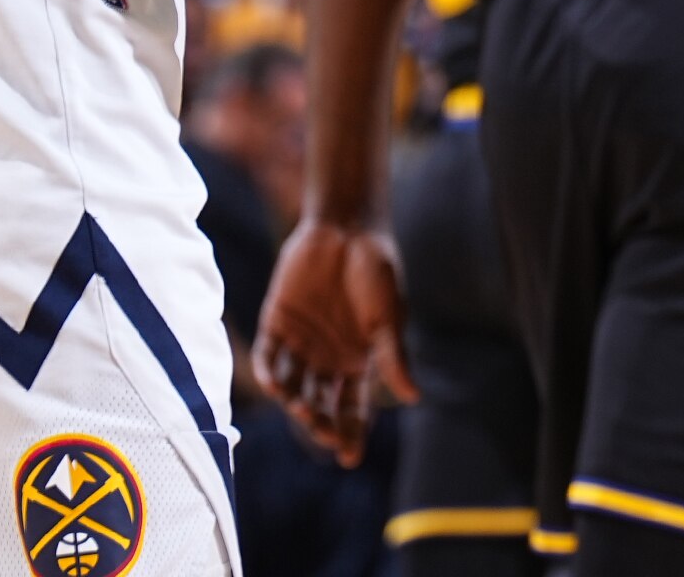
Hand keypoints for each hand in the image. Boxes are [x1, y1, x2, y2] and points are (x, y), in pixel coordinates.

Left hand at [252, 215, 411, 465]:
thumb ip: (394, 356)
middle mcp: (326, 359)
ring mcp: (300, 344)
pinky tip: (274, 383)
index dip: (351, 433)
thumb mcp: (389, 316)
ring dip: (295, 403)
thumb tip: (414, 397)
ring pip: (292, 388)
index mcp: (358, 361)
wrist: (348, 226)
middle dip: (322, 424)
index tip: (349, 457)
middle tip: (325, 432)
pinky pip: (268, 358)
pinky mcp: (276, 324)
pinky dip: (269, 373)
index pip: (353, 408)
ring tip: (302, 409)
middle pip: (321, 405)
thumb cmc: (377, 270)